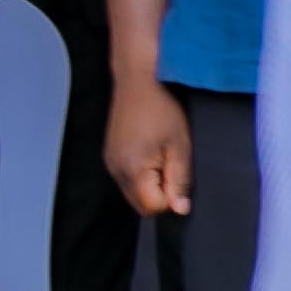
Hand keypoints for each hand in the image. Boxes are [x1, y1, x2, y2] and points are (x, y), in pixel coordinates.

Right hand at [108, 75, 194, 216]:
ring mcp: (110, 162)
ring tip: (161, 154)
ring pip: (133, 191)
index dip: (171, 197)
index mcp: (132, 169)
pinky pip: (127, 178)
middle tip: (171, 164)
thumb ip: (179, 181)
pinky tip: (149, 150)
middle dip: (160, 193)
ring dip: (151, 183)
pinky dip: (141, 173)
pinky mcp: (110, 154)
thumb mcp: (181, 146)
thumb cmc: (162, 109)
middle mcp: (115, 169)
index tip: (178, 174)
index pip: (152, 207)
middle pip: (140, 204)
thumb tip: (180, 209)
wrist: (138, 81)